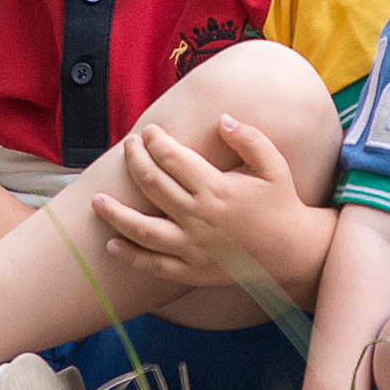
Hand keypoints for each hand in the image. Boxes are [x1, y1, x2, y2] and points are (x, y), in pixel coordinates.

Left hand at [92, 116, 328, 296]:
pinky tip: (112, 243)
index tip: (147, 131)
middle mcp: (199, 218)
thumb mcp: (273, 166)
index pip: (173, 159)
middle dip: (135, 161)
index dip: (155, 142)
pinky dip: (130, 256)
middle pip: (152, 185)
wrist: (292, 253)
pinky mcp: (192, 271)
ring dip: (116, 213)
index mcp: (216, 189)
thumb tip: (222, 119)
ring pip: (142, 229)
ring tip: (97, 201)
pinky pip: (153, 265)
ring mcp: (193, 248)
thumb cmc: (281, 204)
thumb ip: (249, 138)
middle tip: (128, 147)